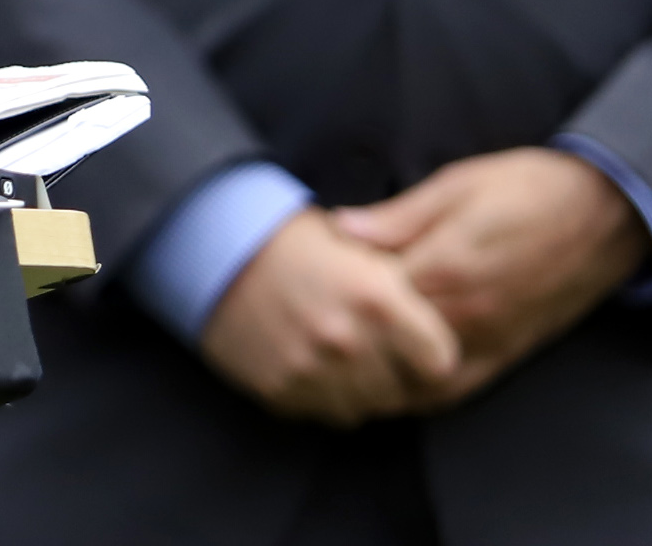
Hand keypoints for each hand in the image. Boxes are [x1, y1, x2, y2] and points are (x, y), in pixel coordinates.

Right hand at [199, 207, 459, 424]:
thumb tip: (439, 315)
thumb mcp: (355, 244)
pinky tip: (310, 363)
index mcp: (377, 299)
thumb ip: (400, 284)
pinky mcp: (279, 389)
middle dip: (393, 374)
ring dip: (358, 389)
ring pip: (364, 408)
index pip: (440, 362)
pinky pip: (321, 412)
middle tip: (374, 351)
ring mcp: (311, 370)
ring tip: (340, 358)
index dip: (431, 354)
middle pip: (401, 391)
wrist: (211, 244)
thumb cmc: (288, 238)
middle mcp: (348, 341)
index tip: (419, 347)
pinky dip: (322, 394)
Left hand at [331, 147, 646, 403]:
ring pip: (414, 379)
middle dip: (346, 331)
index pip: (367, 296)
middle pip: (384, 343)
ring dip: (374, 370)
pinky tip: (387, 376)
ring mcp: (489, 343)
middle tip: (310, 314)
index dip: (330, 287)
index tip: (305, 274)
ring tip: (338, 351)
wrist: (608, 215)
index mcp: (447, 269)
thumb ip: (398, 216)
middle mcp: (466, 317)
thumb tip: (340, 228)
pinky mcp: (507, 356)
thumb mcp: (457, 184)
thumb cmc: (530, 189)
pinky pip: (452, 390)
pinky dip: (414, 390)